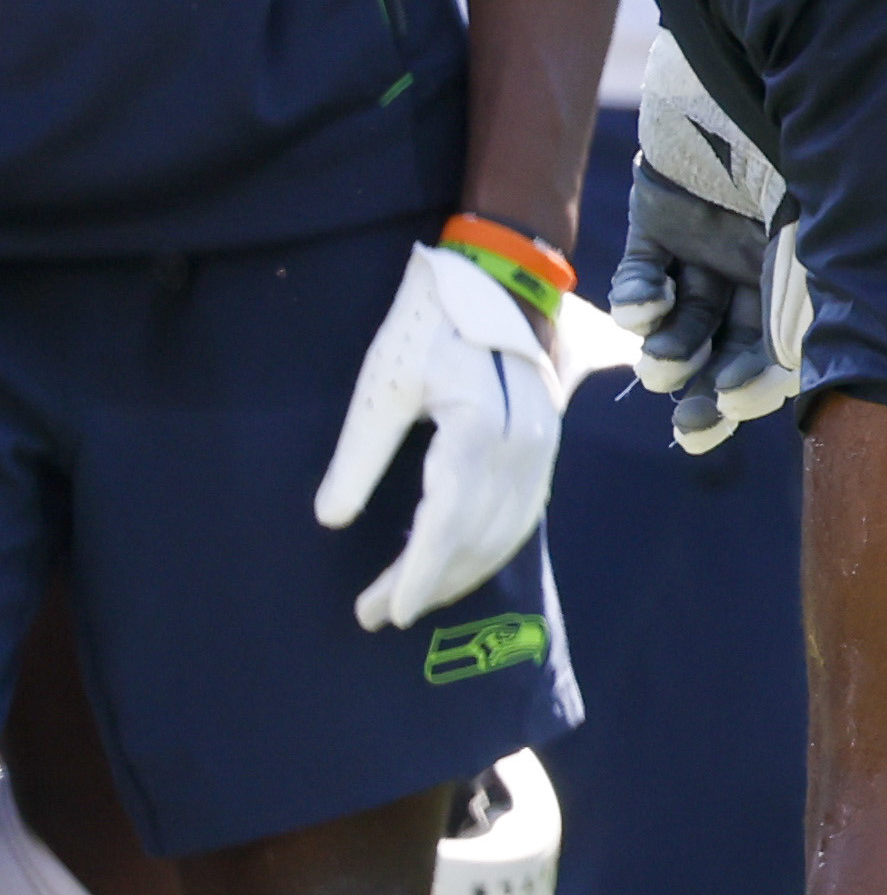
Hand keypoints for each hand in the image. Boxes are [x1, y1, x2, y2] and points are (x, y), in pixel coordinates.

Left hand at [318, 243, 562, 629]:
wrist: (500, 280)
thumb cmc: (430, 325)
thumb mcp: (382, 384)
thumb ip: (359, 455)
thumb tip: (334, 520)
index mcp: (479, 428)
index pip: (449, 521)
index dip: (417, 573)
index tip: (385, 612)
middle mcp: (522, 445)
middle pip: (480, 536)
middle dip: (430, 582)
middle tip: (375, 614)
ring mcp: (542, 446)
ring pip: (507, 531)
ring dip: (461, 572)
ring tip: (409, 598)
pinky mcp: (546, 443)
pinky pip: (523, 512)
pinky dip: (490, 547)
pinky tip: (459, 562)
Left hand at [607, 32, 811, 455]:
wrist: (755, 50)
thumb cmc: (809, 136)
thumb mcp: (825, 229)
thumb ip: (807, 309)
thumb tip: (787, 396)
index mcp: (819, 261)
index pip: (791, 347)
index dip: (761, 387)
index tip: (735, 407)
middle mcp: (767, 256)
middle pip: (733, 345)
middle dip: (709, 392)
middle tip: (689, 424)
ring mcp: (713, 234)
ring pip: (684, 320)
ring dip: (670, 352)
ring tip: (661, 360)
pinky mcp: (661, 209)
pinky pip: (643, 271)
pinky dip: (638, 297)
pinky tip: (643, 304)